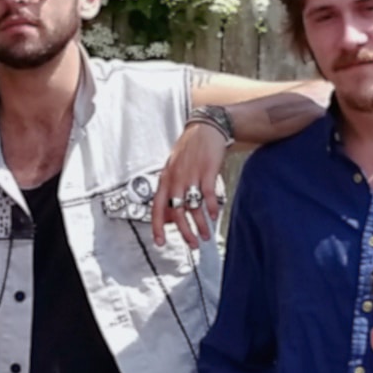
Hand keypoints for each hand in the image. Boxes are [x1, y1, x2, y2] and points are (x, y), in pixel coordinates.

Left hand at [151, 120, 228, 248]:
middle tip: (192, 243)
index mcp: (165, 180)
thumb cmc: (189, 150)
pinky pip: (209, 195)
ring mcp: (191, 175)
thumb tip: (168, 216)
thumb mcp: (173, 170)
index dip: (157, 227)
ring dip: (200, 224)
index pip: (157, 208)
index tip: (160, 242)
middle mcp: (176, 179)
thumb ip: (170, 192)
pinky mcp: (207, 171)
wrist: (205, 128)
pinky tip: (214, 216)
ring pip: (194, 207)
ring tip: (205, 235)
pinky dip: (211, 208)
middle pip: (177, 212)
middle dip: (185, 232)